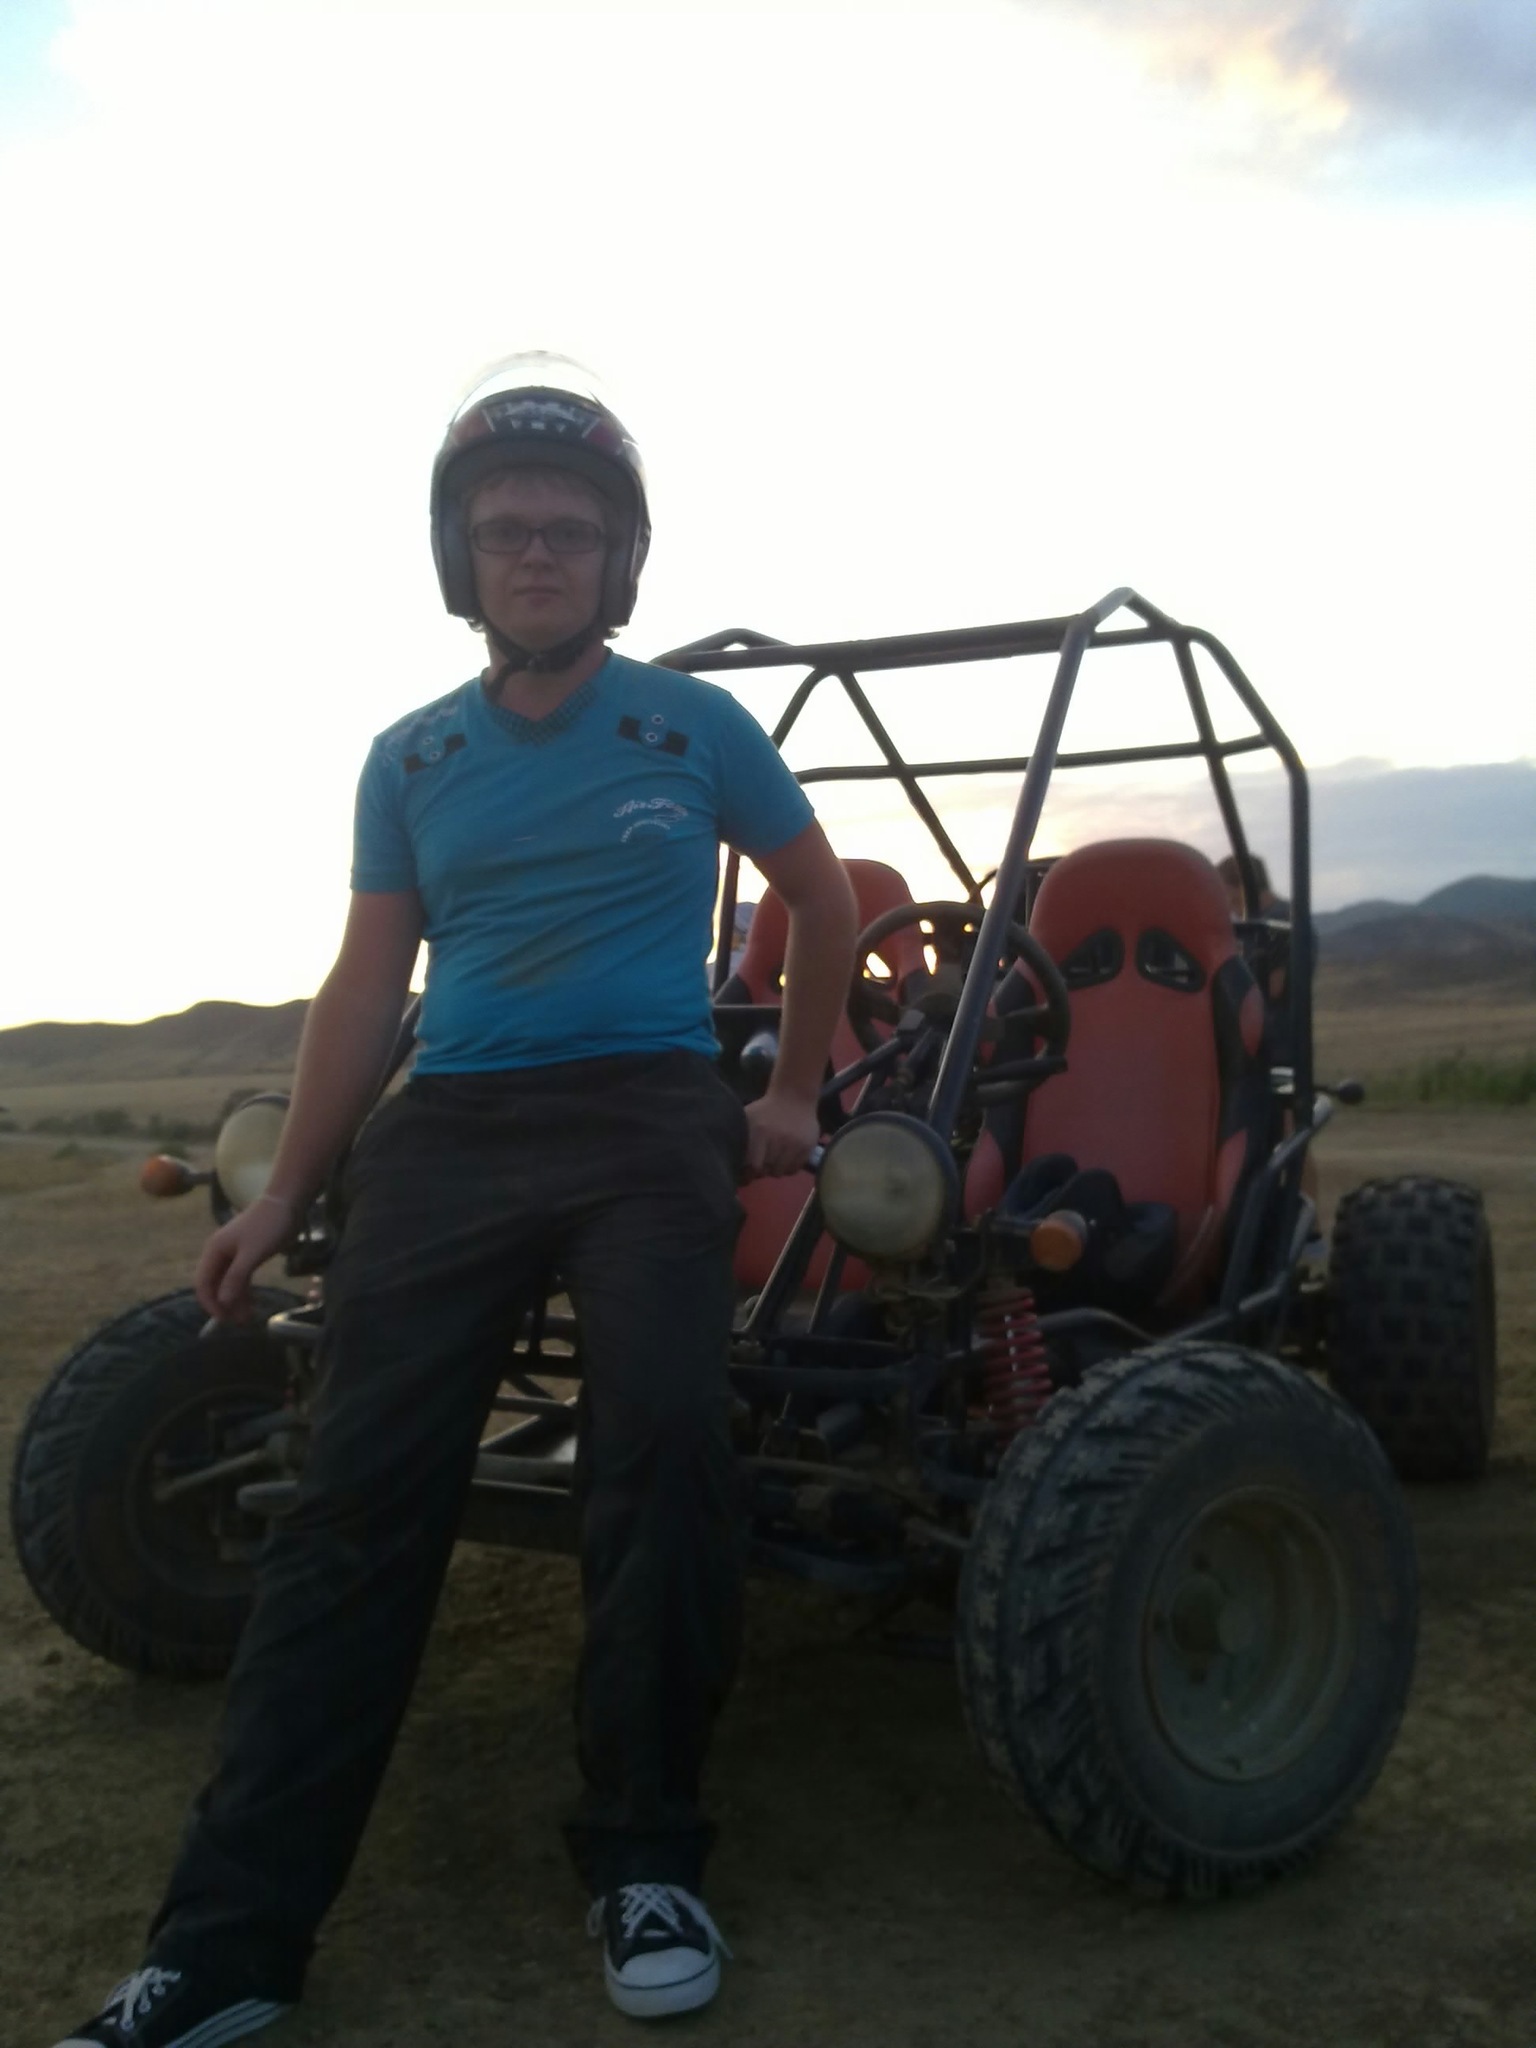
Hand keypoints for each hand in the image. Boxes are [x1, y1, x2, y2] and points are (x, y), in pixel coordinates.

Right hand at [195, 1195, 298, 1321]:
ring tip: (248, 1318)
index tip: (224, 1319)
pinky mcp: (247, 1253)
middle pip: (214, 1284)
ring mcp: (233, 1253)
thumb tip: (221, 1302)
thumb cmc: (269, 1226)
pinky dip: (244, 1290)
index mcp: (214, 1250)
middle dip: (223, 1304)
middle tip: (238, 1322)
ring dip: (234, 1300)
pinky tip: (251, 1304)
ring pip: (228, 1282)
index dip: (210, 1303)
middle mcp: (219, 1252)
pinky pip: (240, 1277)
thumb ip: (236, 1278)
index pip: (202, 1283)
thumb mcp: (252, 1254)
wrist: (287, 1201)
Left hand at [742, 1087, 820, 1178]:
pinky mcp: (808, 1146)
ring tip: (773, 1160)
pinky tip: (785, 1158)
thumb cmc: (766, 1109)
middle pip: (768, 1170)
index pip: (754, 1166)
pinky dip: (788, 1167)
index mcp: (761, 1132)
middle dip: (762, 1170)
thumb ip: (738, 1137)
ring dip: (775, 1169)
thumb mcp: (748, 1117)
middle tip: (761, 1164)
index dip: (749, 1172)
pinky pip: (795, 1168)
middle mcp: (779, 1139)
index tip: (747, 1172)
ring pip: (781, 1172)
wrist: (795, 1095)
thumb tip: (730, 1160)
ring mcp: (795, 1144)